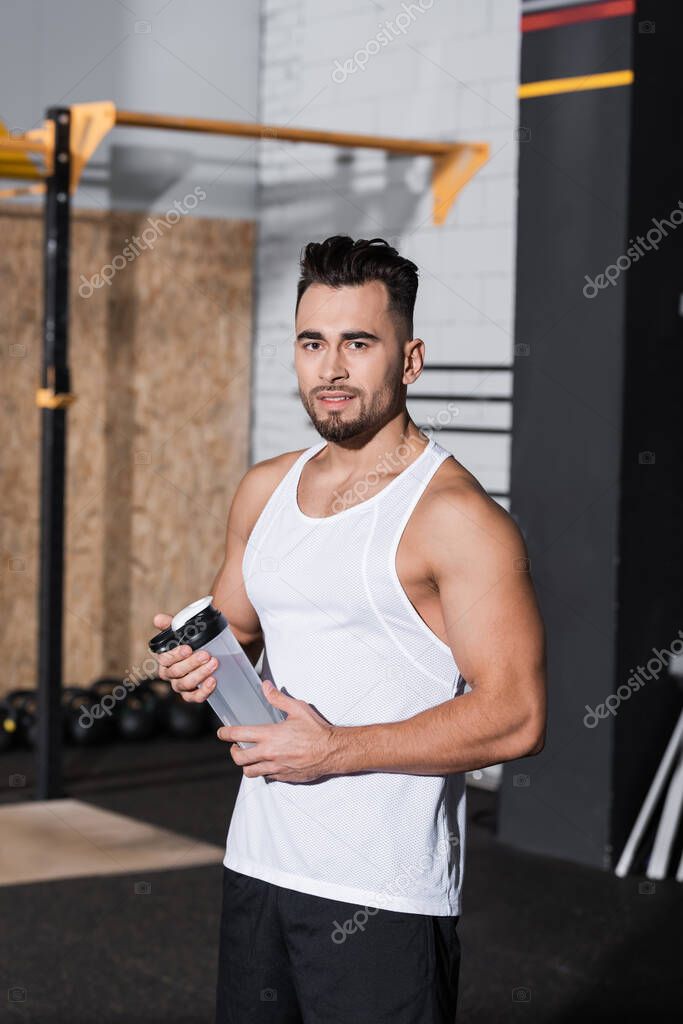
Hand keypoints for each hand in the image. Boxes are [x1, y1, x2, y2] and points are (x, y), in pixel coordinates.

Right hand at [152, 612, 217, 703]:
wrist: (211, 649)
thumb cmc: (192, 641)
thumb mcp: (182, 631)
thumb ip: (170, 624)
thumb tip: (158, 618)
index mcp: (165, 660)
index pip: (164, 659)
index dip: (176, 655)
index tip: (189, 648)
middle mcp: (170, 674)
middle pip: (176, 672)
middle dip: (192, 663)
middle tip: (206, 655)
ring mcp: (180, 685)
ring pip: (185, 684)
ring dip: (200, 674)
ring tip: (213, 664)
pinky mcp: (191, 695)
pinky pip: (194, 697)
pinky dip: (203, 691)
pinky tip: (213, 681)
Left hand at [217, 680, 340, 782]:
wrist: (332, 751)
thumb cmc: (316, 730)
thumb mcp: (297, 708)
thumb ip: (278, 698)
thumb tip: (265, 686)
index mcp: (270, 735)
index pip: (239, 735)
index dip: (226, 734)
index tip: (222, 733)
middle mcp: (269, 753)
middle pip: (239, 758)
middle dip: (233, 752)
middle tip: (235, 747)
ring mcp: (275, 767)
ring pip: (249, 771)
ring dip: (246, 764)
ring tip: (249, 757)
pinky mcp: (283, 777)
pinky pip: (266, 776)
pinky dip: (263, 771)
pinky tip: (268, 764)